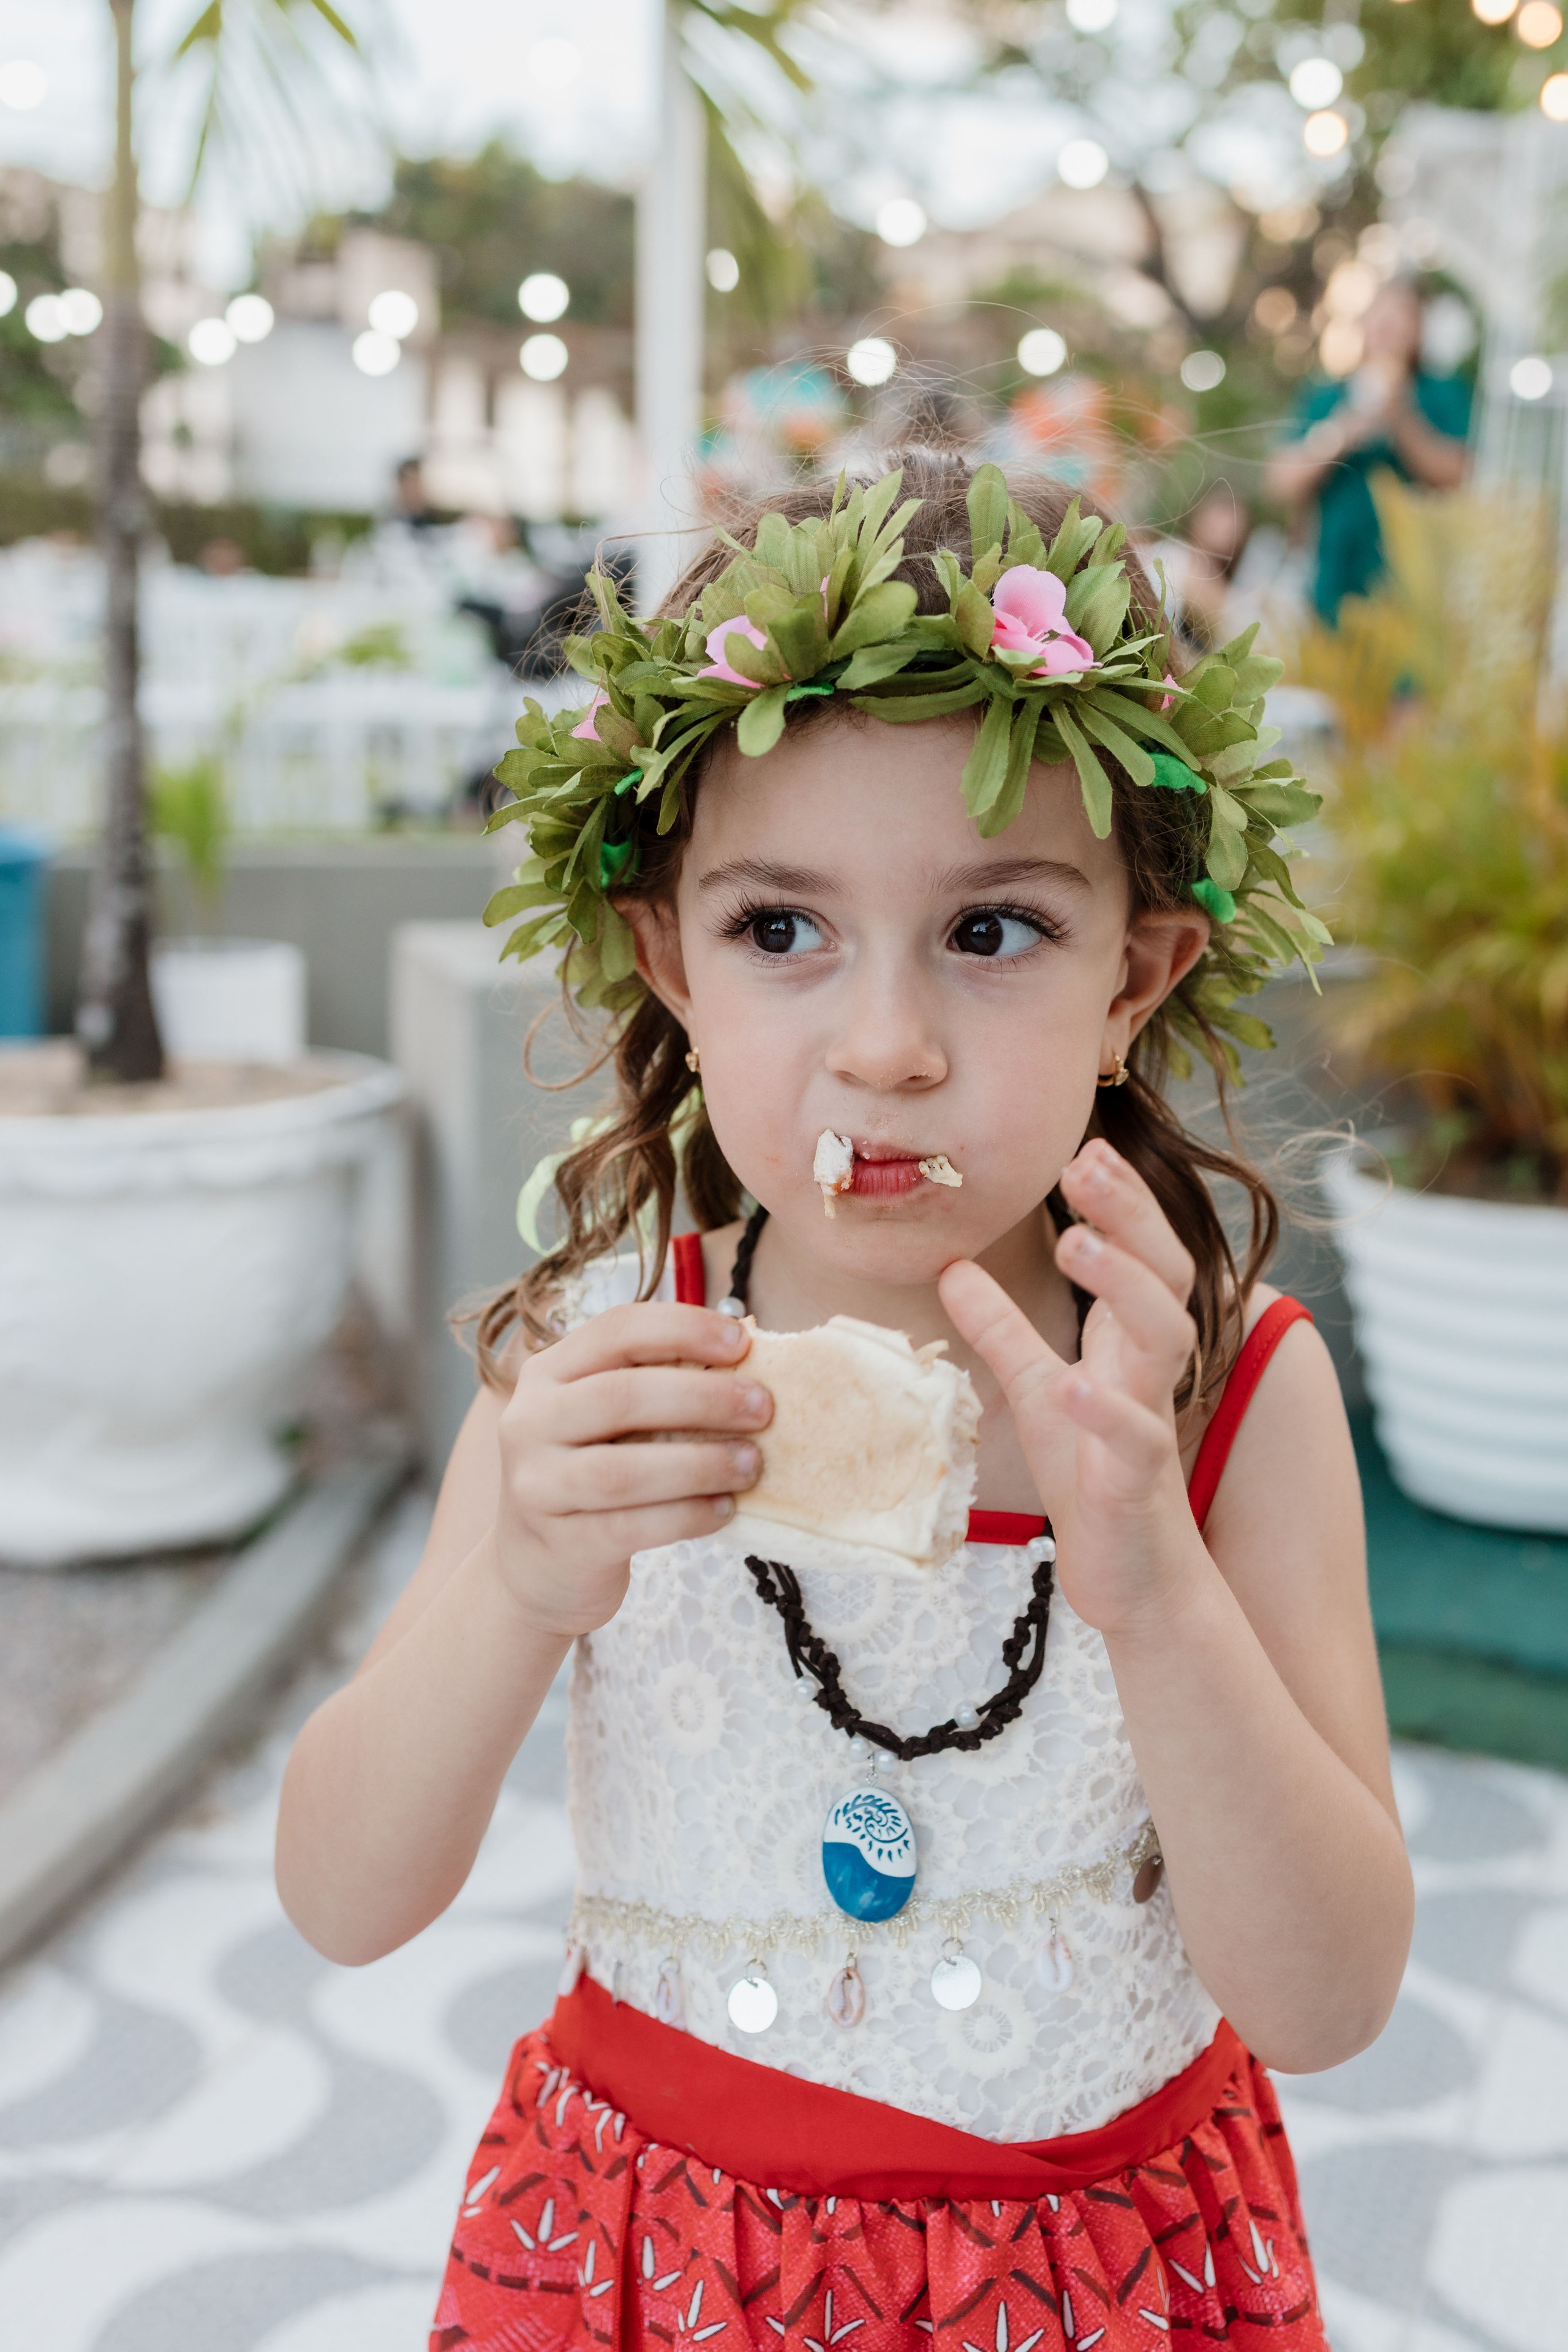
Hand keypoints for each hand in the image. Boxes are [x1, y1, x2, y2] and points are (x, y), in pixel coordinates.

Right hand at [492, 1304, 771, 1638]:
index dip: (683, 1328)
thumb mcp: (610, 1419)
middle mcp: (530, 1421)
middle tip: (763, 1408)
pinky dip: (686, 1516)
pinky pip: (629, 1527)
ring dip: (700, 1463)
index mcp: (549, 1373)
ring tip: (752, 1464)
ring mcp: (537, 1485)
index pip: (615, 1330)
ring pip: (623, 1471)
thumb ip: (662, 1380)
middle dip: (703, 1397)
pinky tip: (725, 1510)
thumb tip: (750, 1343)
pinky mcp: (561, 1544)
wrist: (534, 1567)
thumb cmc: (594, 1474)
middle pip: (620, 1397)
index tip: (742, 1342)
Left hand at [939, 1138, 1206, 1637]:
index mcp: (1129, 1344)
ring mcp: (1148, 1423)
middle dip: (1130, 1216)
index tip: (1083, 1150)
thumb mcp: (1035, 1389)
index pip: (1142, 1253)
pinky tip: (1075, 1384)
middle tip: (1084, 1161)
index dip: (1120, 1201)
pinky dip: (1107, 1410)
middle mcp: (1150, 1372)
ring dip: (1124, 1286)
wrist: (1133, 1576)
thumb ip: (1001, 1328)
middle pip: (1165, 1275)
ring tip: (1078, 1242)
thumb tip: (953, 1267)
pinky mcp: (1136, 1483)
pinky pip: (1136, 1438)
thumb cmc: (1089, 1477)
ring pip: (1166, 1341)